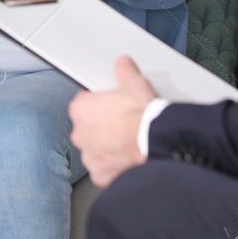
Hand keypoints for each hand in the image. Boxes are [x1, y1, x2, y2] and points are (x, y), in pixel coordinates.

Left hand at [69, 56, 157, 186]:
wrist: (158, 145)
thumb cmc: (143, 116)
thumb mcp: (136, 85)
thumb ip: (125, 72)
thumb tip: (123, 64)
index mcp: (81, 110)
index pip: (84, 102)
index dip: (99, 102)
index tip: (111, 105)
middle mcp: (80, 135)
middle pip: (88, 126)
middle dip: (101, 125)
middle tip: (122, 122)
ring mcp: (89, 156)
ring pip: (95, 148)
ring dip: (106, 145)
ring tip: (127, 140)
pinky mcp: (100, 174)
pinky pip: (104, 167)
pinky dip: (113, 164)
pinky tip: (127, 156)